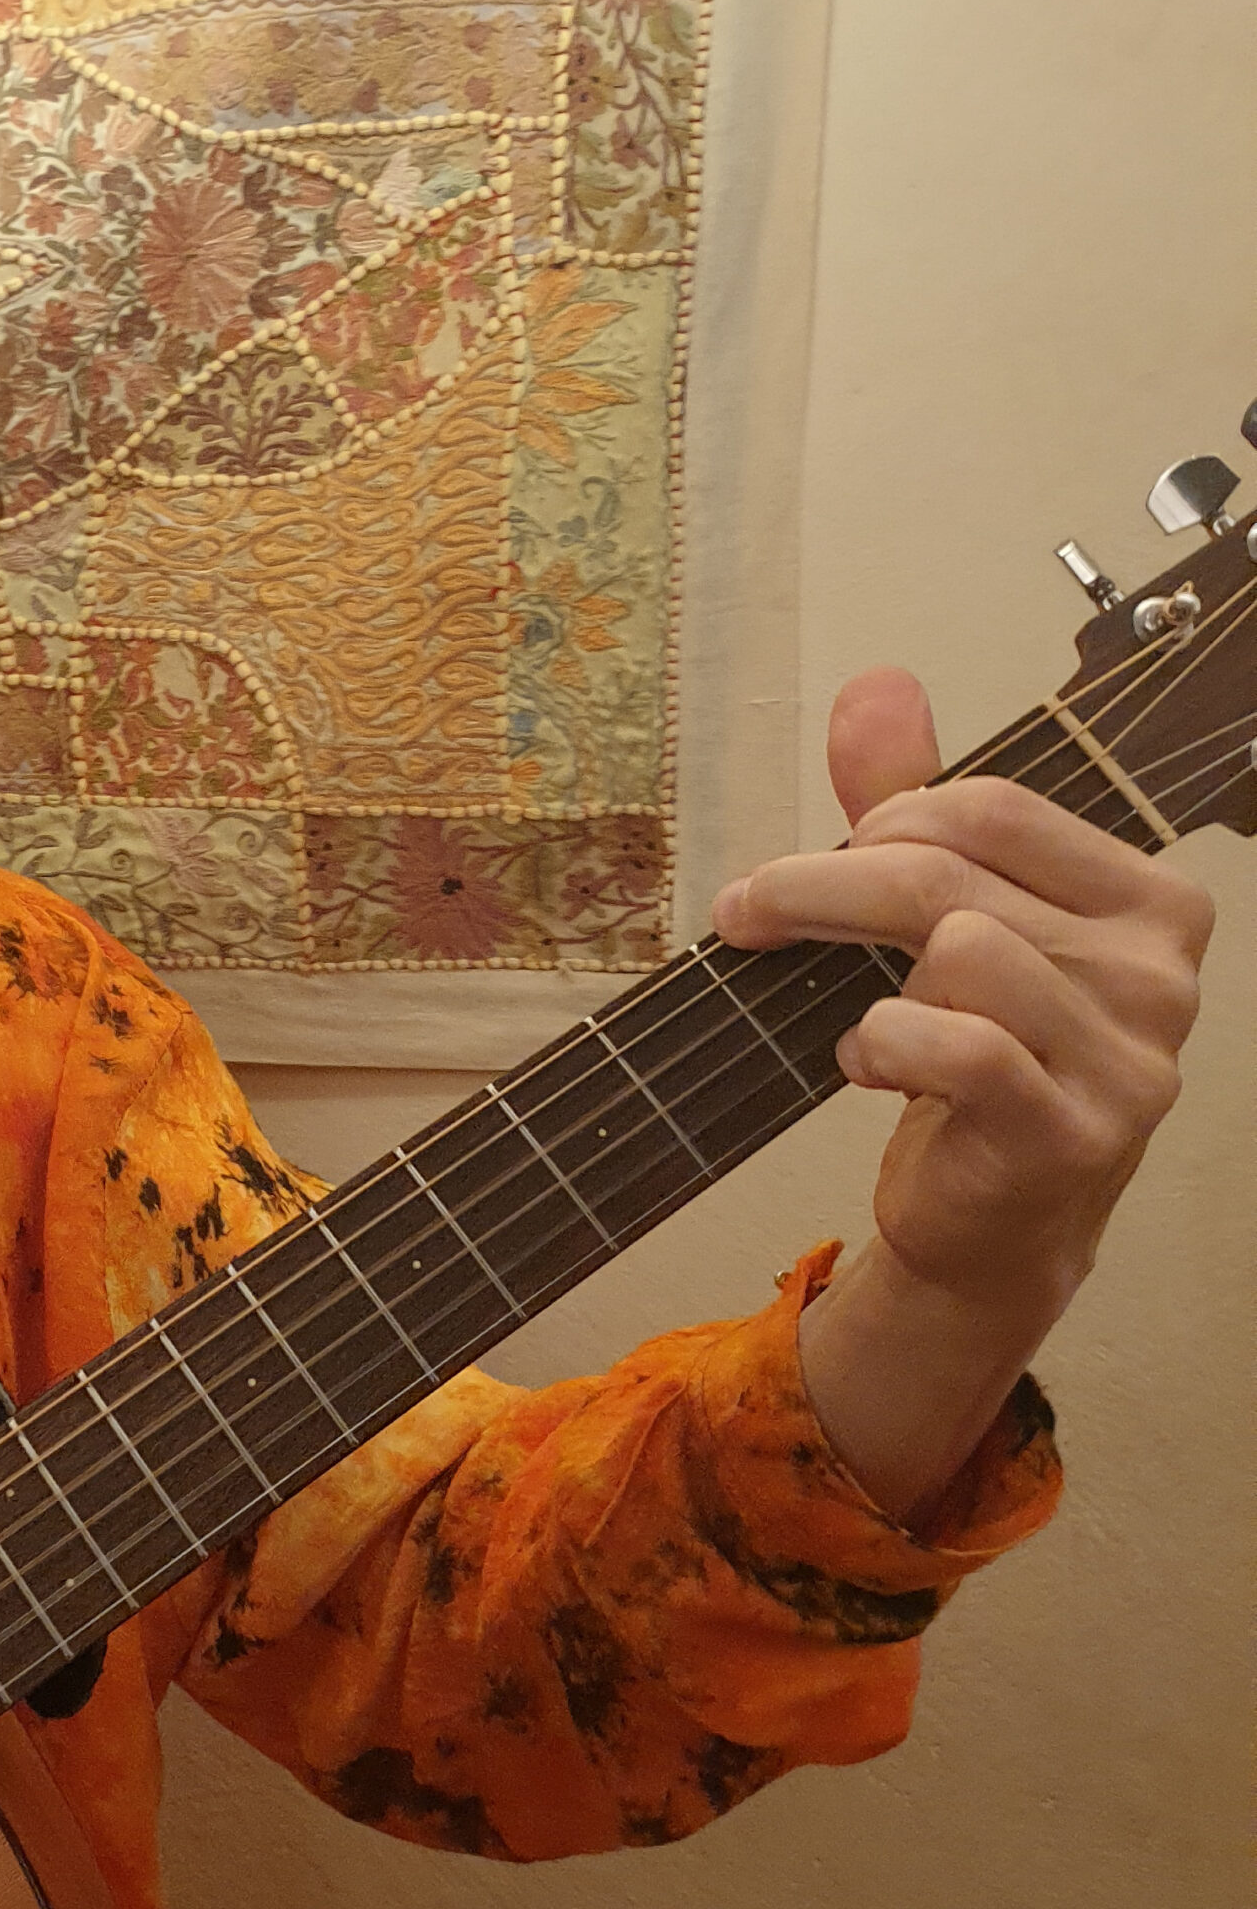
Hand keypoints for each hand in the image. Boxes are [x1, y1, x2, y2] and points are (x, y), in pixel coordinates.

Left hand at [714, 667, 1210, 1517]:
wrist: (995, 1223)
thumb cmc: (977, 1061)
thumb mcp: (944, 922)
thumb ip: (913, 807)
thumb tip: (876, 684)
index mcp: (1147, 899)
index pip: (991, 807)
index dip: (882, 822)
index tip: (816, 861)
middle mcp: (1158, 970)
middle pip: (946, 874)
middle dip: (820, 884)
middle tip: (750, 911)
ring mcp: (1130, 1054)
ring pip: (953, 949)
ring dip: (864, 982)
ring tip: (863, 1024)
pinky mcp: (1074, 1130)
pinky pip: (957, 1046)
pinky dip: (886, 1045)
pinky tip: (871, 1063)